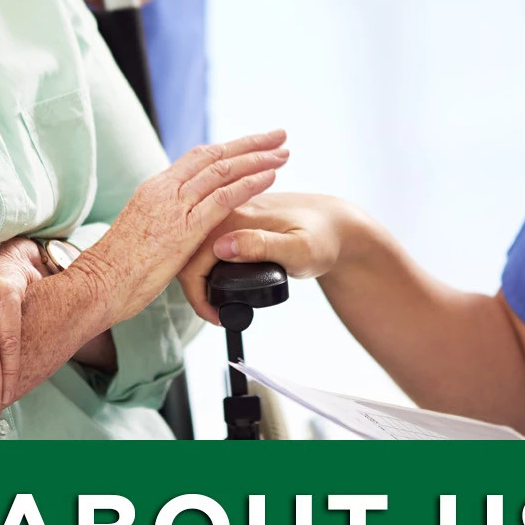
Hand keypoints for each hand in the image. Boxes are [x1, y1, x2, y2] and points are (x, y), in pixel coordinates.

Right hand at [75, 130, 289, 326]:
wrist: (98, 284)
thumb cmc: (116, 269)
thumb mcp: (139, 233)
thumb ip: (160, 221)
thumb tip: (174, 222)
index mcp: (155, 188)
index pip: (198, 158)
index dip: (228, 148)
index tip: (252, 144)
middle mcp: (165, 189)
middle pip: (214, 155)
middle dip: (250, 144)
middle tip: (278, 135)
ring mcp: (173, 206)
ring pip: (222, 170)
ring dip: (257, 159)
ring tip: (283, 153)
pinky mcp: (183, 227)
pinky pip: (222, 198)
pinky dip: (249, 184)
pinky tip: (270, 176)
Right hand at [178, 193, 354, 323]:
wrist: (336, 224)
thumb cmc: (323, 239)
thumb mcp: (298, 248)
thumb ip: (262, 246)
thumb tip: (223, 247)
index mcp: (237, 215)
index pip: (194, 254)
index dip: (196, 291)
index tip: (214, 315)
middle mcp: (229, 209)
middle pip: (188, 250)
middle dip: (192, 286)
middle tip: (213, 314)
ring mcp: (231, 213)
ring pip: (194, 246)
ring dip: (196, 276)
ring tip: (213, 302)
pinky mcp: (235, 219)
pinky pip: (206, 241)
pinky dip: (204, 265)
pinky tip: (217, 282)